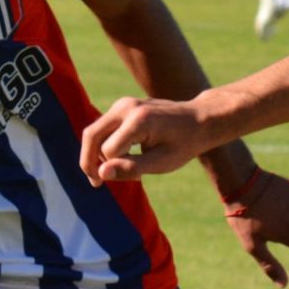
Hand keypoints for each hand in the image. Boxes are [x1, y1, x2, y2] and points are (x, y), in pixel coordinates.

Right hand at [81, 95, 214, 182]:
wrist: (199, 120)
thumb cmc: (184, 144)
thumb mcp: (163, 162)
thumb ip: (132, 168)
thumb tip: (101, 174)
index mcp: (138, 120)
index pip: (109, 151)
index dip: (117, 168)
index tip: (139, 177)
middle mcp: (126, 107)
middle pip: (91, 136)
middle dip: (89, 162)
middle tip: (97, 184)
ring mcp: (122, 104)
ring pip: (94, 132)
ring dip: (98, 154)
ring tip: (119, 170)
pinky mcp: (122, 106)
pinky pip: (103, 128)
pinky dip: (106, 145)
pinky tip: (123, 157)